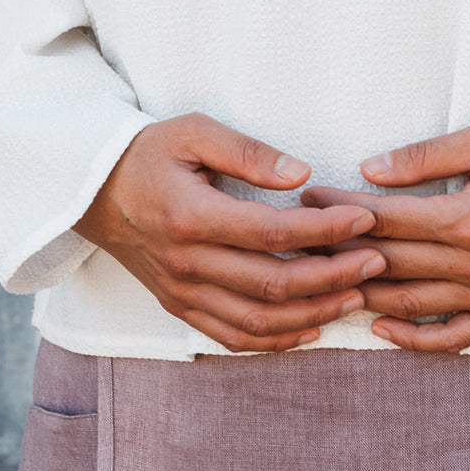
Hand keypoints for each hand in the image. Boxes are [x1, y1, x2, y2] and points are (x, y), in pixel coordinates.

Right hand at [72, 112, 386, 351]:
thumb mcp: (194, 131)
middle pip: (271, 283)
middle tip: (377, 259)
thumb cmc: (148, 152)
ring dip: (313, 312)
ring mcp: (182, 291)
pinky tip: (312, 326)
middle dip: (333, 275)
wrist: (92, 190)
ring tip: (356, 294)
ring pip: (257, 320)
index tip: (365, 219)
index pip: (272, 232)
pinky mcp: (180, 306)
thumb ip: (248, 151)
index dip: (325, 229)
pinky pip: (232, 337)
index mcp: (191, 216)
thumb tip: (302, 173)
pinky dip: (276, 339)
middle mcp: (186, 262)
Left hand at [300, 122, 469, 352]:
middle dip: (337, 249)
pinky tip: (379, 326)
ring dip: (361, 291)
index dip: (339, 209)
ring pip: (409, 302)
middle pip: (387, 261)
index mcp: (466, 218)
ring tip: (321, 279)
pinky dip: (412, 338)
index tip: (307, 199)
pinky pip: (452, 337)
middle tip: (299, 239)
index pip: (383, 218)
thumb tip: (368, 169)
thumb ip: (424, 159)